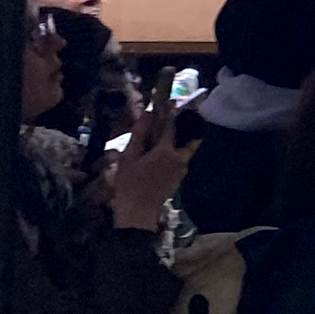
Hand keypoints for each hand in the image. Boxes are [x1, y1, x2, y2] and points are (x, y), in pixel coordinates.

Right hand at [108, 71, 198, 230]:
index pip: (172, 125)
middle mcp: (180, 157)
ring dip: (178, 139)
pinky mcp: (180, 177)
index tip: (172, 99)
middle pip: (185, 136)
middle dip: (182, 125)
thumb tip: (148, 115)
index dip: (171, 112)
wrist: (138, 213)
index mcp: (166, 150)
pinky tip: (161, 153)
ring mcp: (182, 168)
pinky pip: (181, 158)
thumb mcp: (129, 157)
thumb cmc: (129, 184)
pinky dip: (175, 151)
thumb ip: (139, 135)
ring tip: (164, 135)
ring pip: (185, 148)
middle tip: (174, 116)